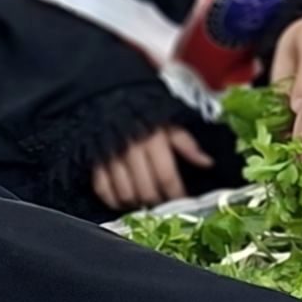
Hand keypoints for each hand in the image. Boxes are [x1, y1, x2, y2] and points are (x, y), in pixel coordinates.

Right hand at [90, 124, 214, 211]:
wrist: (110, 97)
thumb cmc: (145, 113)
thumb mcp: (170, 122)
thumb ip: (187, 144)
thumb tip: (207, 163)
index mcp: (153, 140)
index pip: (167, 177)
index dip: (177, 194)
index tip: (184, 201)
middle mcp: (131, 151)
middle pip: (147, 190)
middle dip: (158, 202)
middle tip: (164, 204)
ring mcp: (110, 157)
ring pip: (126, 194)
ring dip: (138, 204)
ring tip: (146, 203)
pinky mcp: (94, 161)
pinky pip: (103, 190)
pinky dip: (113, 201)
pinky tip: (124, 202)